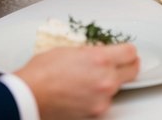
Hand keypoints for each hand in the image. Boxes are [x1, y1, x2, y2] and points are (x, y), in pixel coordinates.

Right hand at [16, 44, 138, 119]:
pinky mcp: (96, 112)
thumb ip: (91, 52)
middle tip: (117, 65)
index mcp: (101, 58)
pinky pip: (104, 101)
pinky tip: (83, 92)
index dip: (127, 51)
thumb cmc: (42, 72)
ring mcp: (102, 98)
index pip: (131, 52)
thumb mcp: (70, 50)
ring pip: (117, 87)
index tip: (124, 53)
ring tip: (89, 80)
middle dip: (125, 66)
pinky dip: (98, 97)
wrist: (28, 95)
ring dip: (109, 82)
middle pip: (132, 70)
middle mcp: (106, 79)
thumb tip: (101, 52)